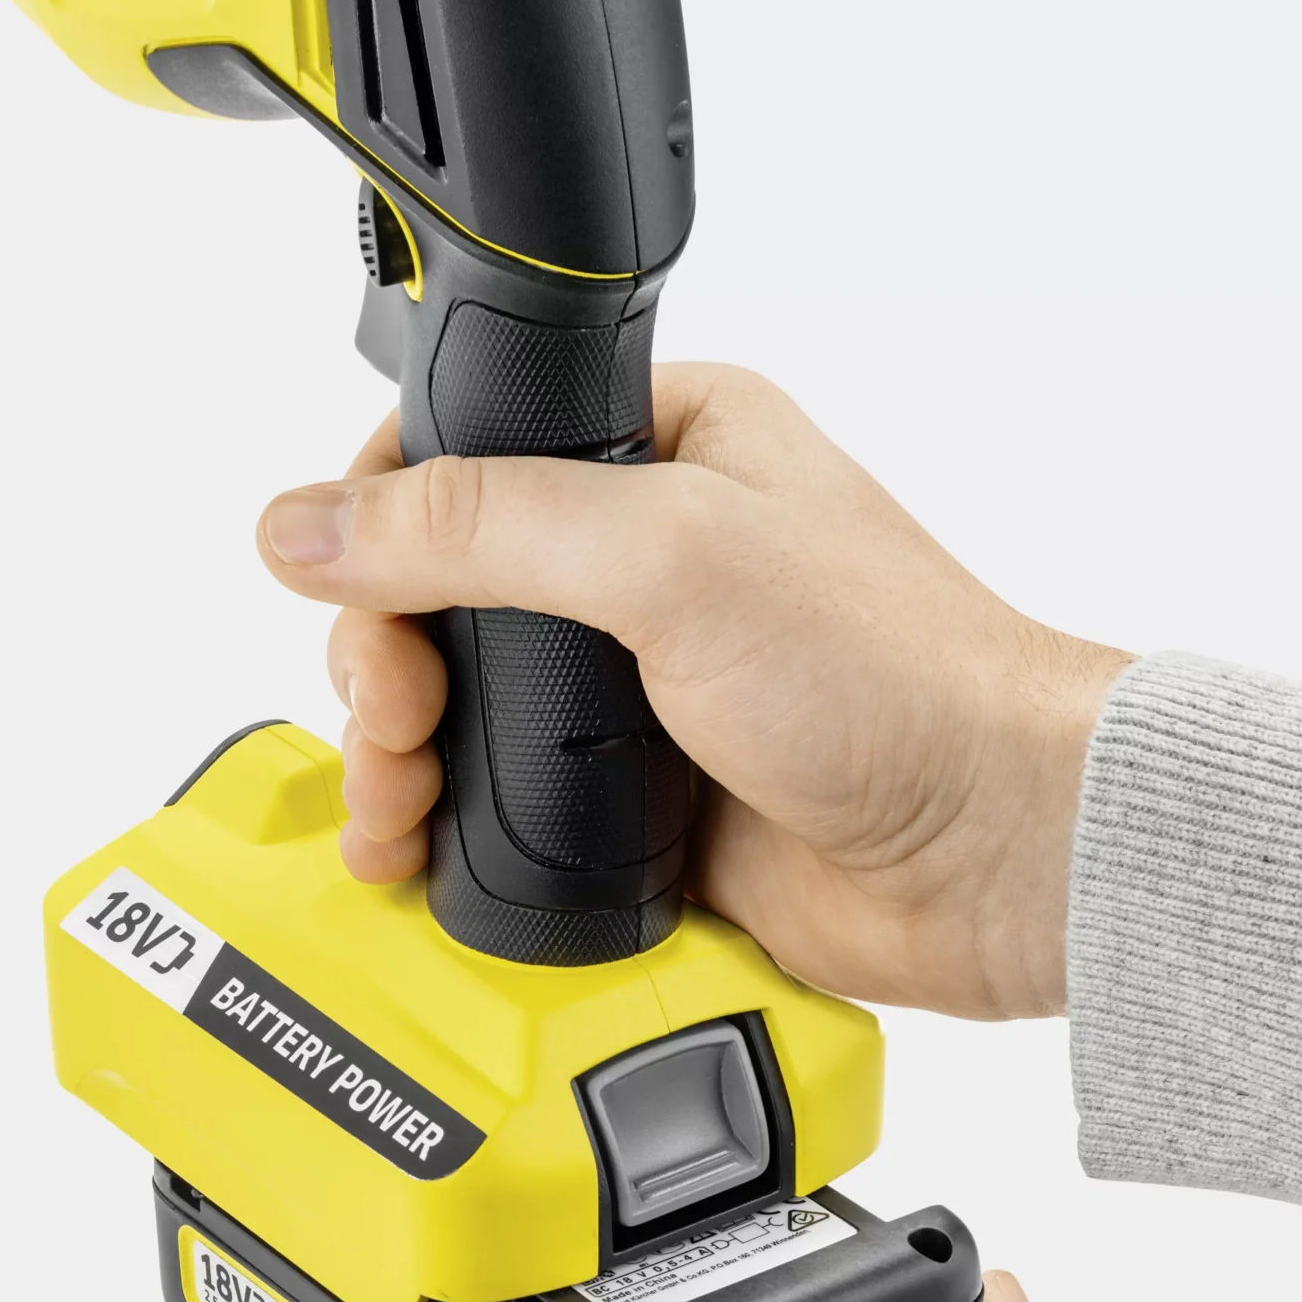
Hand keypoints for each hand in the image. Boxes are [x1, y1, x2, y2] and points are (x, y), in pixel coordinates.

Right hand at [256, 368, 1129, 1018]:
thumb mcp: (671, 558)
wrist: (991, 854)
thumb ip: (479, 527)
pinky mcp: (629, 797)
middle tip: (393, 724)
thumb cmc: (896, 679)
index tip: (351, 596)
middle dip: (378, 664)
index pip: (458, 452)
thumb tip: (309, 521)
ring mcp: (629, 687)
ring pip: (453, 708)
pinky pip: (496, 804)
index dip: (378, 523)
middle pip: (430, 595)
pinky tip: (410, 852)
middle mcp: (637, 560)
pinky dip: (439, 831)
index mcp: (660, 447)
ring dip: (393, 756)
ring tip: (392, 806)